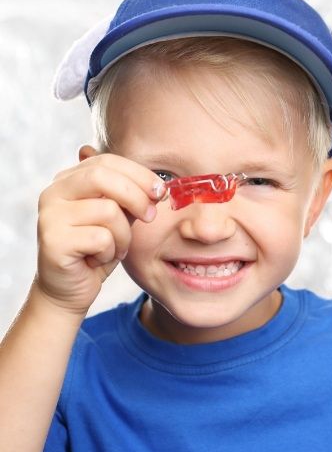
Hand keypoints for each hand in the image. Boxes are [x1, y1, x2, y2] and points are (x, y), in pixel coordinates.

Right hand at [34, 151, 163, 315]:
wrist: (70, 290)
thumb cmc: (97, 250)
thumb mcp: (118, 217)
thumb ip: (130, 197)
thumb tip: (158, 184)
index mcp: (69, 180)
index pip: (107, 161)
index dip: (139, 174)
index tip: (161, 191)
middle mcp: (53, 192)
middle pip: (103, 177)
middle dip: (136, 196)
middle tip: (151, 216)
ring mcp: (50, 216)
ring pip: (108, 211)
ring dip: (124, 236)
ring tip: (115, 248)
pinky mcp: (53, 241)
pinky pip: (101, 239)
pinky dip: (110, 252)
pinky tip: (97, 260)